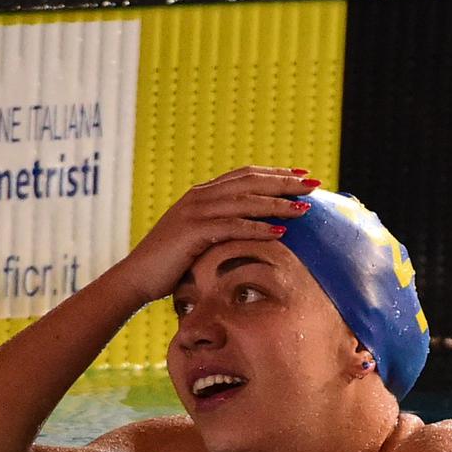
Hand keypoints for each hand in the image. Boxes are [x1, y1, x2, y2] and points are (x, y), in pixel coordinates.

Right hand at [108, 167, 316, 304]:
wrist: (137, 277)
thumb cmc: (173, 263)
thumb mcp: (202, 238)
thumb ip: (224, 227)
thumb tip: (255, 231)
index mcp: (203, 194)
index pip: (246, 176)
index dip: (275, 174)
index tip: (303, 175)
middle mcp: (200, 196)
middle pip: (250, 182)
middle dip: (284, 182)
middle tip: (314, 184)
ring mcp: (195, 212)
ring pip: (245, 202)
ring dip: (277, 204)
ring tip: (305, 209)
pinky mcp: (192, 232)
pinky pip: (232, 227)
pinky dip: (257, 228)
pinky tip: (280, 233)